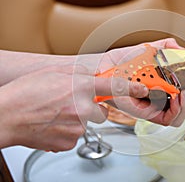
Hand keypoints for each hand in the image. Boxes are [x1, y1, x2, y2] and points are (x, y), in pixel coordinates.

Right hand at [0, 65, 147, 150]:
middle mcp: (82, 106)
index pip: (115, 87)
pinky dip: (68, 131)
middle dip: (92, 109)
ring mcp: (77, 126)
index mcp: (81, 86)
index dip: (132, 88)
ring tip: (58, 114)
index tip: (141, 90)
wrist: (6, 115)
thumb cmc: (25, 93)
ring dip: (78, 120)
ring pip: (88, 124)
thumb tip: (93, 77)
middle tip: (74, 105)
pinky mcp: (70, 141)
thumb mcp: (54, 73)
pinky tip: (54, 124)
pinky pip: (76, 135)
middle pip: (101, 112)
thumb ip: (78, 75)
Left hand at [101, 38, 184, 125]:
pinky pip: (169, 118)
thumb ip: (166, 47)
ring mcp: (155, 107)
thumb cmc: (122, 61)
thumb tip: (181, 48)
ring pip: (181, 115)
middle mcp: (161, 98)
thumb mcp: (148, 50)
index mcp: (163, 86)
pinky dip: (178, 109)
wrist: (104, 68)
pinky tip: (178, 97)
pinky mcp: (147, 114)